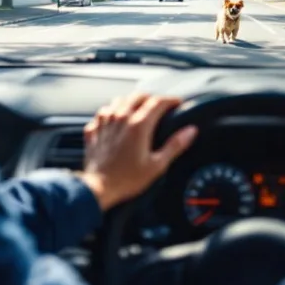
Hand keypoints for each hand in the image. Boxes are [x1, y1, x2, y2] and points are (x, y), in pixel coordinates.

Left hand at [79, 93, 196, 209]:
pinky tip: (114, 119)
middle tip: (159, 106)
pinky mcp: (94, 130)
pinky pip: (102, 112)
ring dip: (130, 101)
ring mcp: (105, 123)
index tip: (177, 103)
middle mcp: (121, 118)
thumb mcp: (157, 165)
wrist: (97, 188)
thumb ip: (175, 145)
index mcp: (139, 125)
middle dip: (151, 98)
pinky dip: (110, 112)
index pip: (158, 102)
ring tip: (137, 109)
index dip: (170, 100)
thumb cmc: (126, 179)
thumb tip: (190, 131)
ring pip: (118, 100)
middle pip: (138, 96)